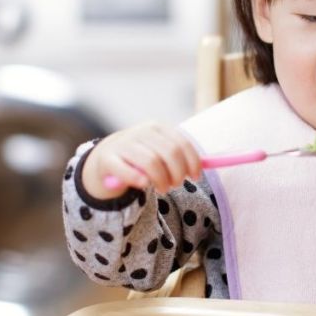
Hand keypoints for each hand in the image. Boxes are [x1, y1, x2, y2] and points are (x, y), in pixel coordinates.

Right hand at [81, 122, 201, 199]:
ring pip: (152, 163)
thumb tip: (209, 164)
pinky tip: (144, 184)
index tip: (195, 177)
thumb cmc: (141, 156)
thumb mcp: (161, 151)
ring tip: (162, 188)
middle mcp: (141, 132)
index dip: (193, 163)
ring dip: (162, 181)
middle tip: (176, 185)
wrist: (105, 158)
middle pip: (170, 153)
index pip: (182, 144)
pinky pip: (128, 171)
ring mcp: (123, 144)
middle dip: (178, 173)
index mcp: (157, 127)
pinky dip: (139, 180)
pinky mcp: (108, 159)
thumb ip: (181, 155)